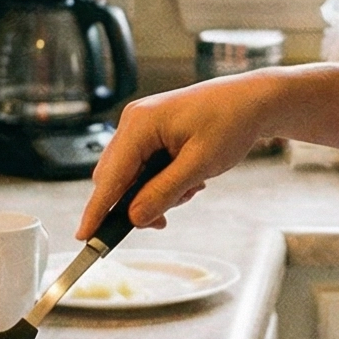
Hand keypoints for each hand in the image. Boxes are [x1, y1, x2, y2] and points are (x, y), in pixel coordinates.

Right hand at [76, 72, 282, 236]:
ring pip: (132, 177)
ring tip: (191, 188)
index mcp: (140, 123)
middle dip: (137, 204)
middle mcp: (134, 122)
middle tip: (162, 220)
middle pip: (116, 179)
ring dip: (155, 194)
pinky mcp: (152, 134)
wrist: (252, 101)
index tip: (85, 237)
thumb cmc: (230, 121)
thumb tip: (134, 218)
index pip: (110, 176)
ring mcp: (142, 127)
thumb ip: (164, 192)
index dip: (96, 210)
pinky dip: (162, 183)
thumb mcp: (199, 164)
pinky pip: (145, 169)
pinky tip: (189, 181)